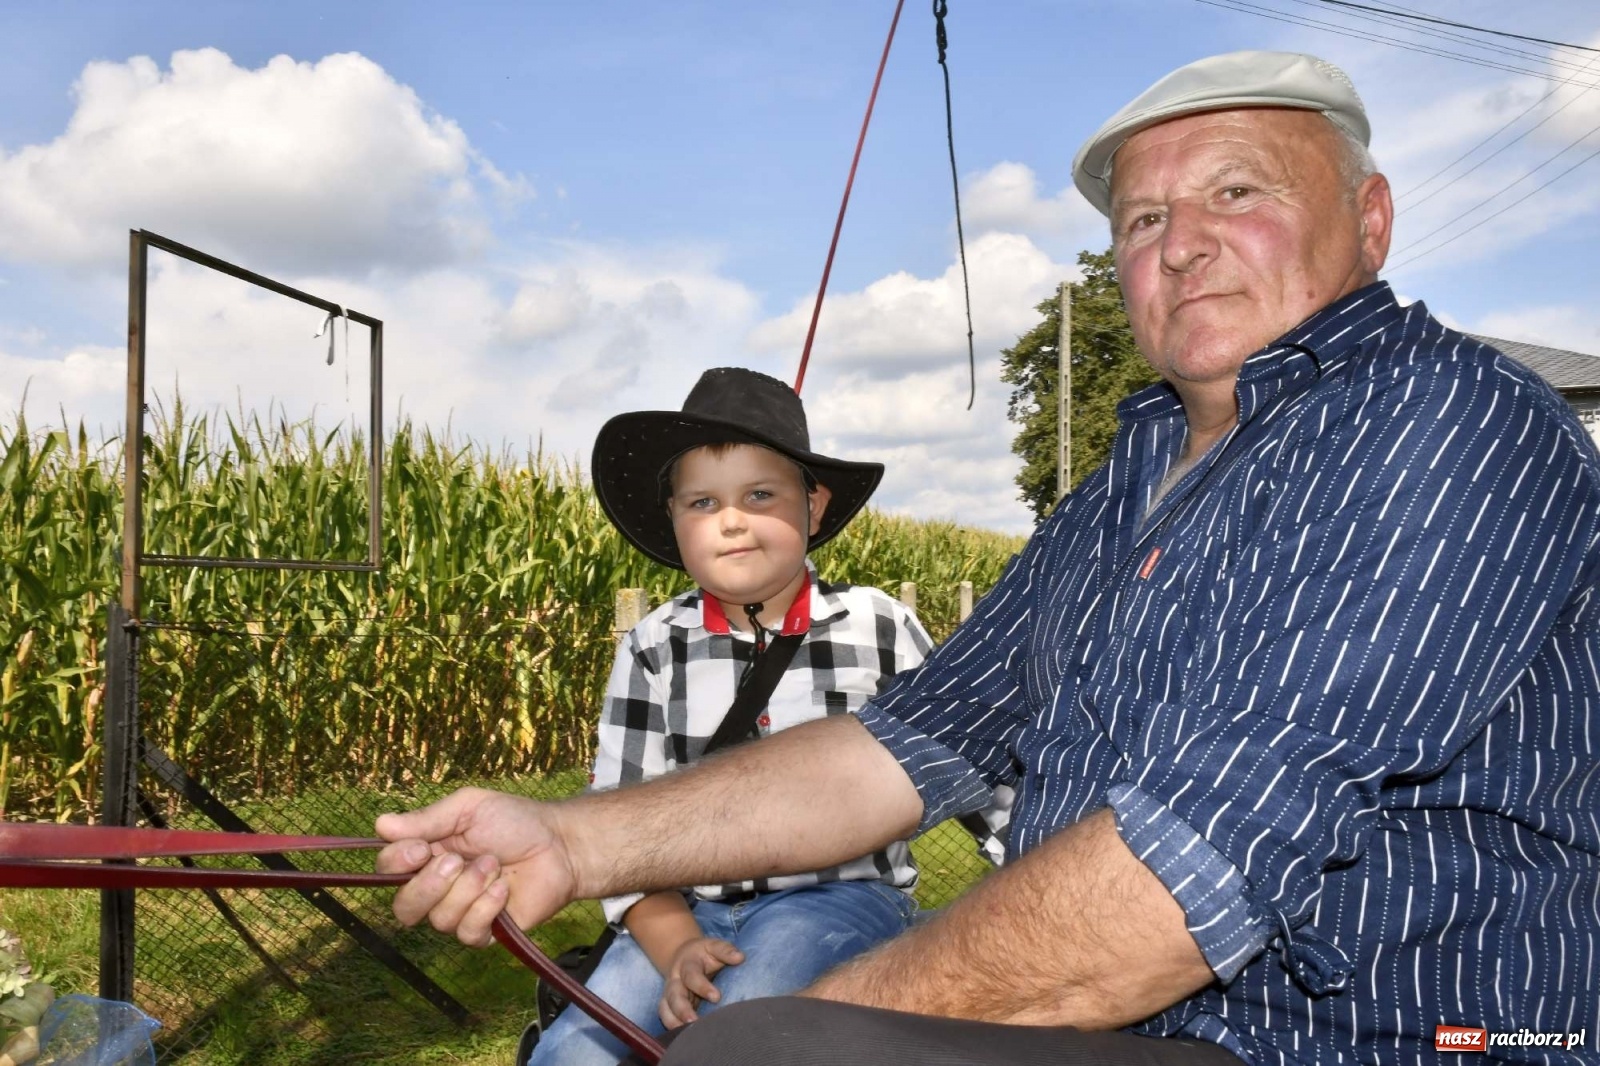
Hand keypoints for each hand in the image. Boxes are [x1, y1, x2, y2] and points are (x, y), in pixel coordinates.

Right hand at [375, 787, 574, 946]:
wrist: (558, 845)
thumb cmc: (515, 821)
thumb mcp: (469, 807)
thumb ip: (427, 819)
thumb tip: (380, 824)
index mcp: (426, 856)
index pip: (387, 870)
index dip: (396, 863)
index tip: (420, 848)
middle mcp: (436, 888)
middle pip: (403, 908)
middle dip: (429, 885)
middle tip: (458, 861)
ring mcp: (460, 912)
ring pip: (439, 919)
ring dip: (469, 889)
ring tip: (494, 865)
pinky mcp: (485, 932)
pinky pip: (468, 932)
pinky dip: (486, 908)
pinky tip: (503, 889)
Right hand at [658, 936, 744, 1027]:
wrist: (684, 956)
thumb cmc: (704, 954)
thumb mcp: (714, 946)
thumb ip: (725, 951)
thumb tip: (740, 957)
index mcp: (687, 964)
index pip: (691, 975)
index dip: (702, 986)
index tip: (717, 997)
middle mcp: (675, 979)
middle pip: (673, 995)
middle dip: (682, 1009)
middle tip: (694, 1022)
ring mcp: (670, 993)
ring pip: (665, 1008)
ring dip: (674, 1021)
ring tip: (687, 1034)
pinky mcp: (669, 1005)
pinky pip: (666, 1017)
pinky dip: (672, 1026)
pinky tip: (683, 1036)